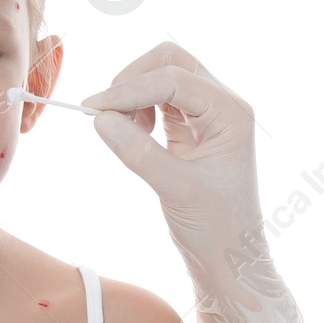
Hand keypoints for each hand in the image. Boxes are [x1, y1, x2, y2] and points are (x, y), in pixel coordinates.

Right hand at [79, 41, 304, 322]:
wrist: (231, 260)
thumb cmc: (217, 229)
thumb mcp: (176, 190)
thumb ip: (139, 152)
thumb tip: (99, 118)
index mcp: (231, 112)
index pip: (173, 79)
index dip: (130, 88)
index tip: (92, 109)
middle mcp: (223, 106)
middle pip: (171, 62)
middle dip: (134, 79)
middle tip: (104, 113)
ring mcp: (208, 116)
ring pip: (163, 77)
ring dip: (134, 94)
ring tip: (119, 128)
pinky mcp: (191, 131)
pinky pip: (160, 102)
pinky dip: (138, 109)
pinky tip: (130, 133)